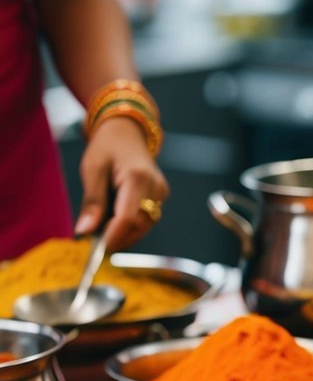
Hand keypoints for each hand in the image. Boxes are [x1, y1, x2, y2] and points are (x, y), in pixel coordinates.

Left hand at [75, 117, 168, 249]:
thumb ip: (92, 203)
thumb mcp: (92, 170)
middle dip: (117, 237)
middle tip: (95, 239)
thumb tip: (84, 232)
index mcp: (137, 177)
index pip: (128, 217)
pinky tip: (116, 219)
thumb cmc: (107, 146)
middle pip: (138, 226)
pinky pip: (146, 220)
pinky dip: (130, 225)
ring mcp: (161, 194)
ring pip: (144, 226)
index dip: (113, 237)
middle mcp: (155, 187)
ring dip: (124, 232)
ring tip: (104, 227)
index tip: (97, 249)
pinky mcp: (161, 198)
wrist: (127, 131)